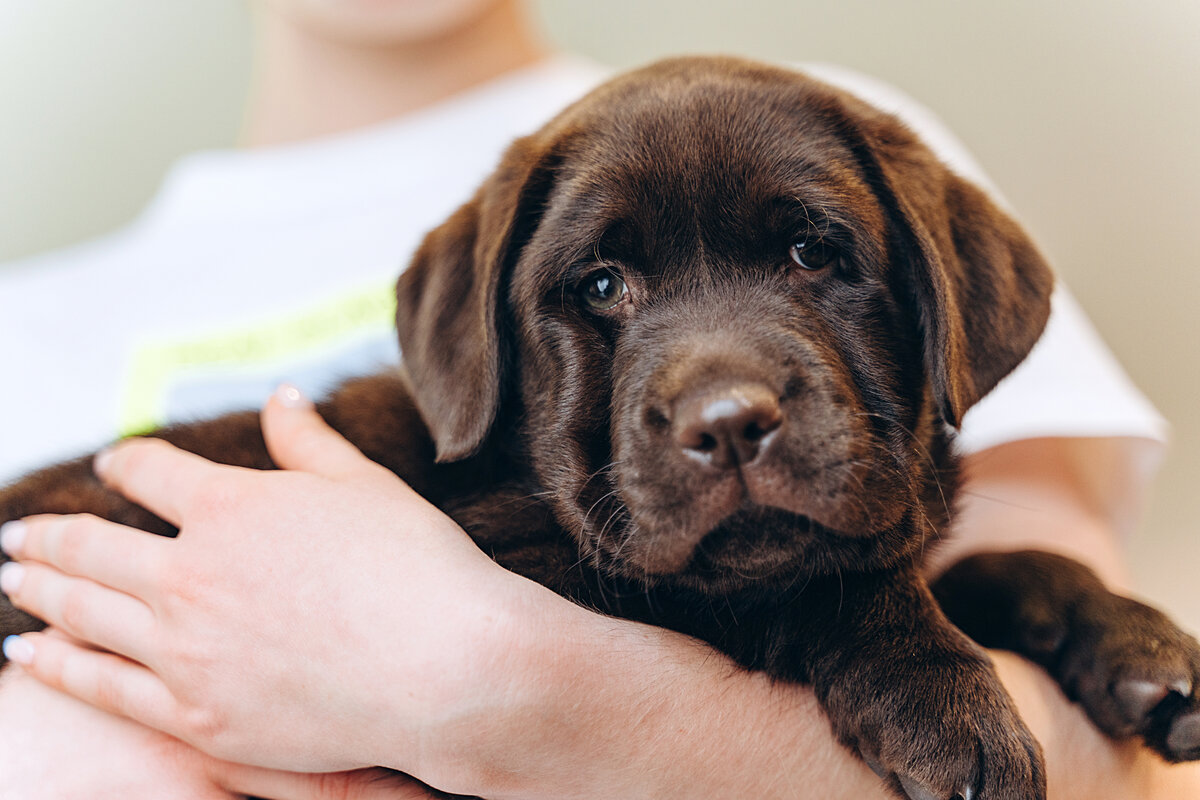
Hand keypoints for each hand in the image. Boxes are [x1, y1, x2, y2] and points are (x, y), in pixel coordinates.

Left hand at [0, 385, 562, 787]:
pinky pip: (103, 686)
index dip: (126, 463)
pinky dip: (58, 665)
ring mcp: (185, 649)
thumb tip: (279, 394)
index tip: (112, 465)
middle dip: (50, 534)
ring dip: (39, 590)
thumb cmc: (416, 567)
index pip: (150, 472)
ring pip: (82, 612)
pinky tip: (30, 654)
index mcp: (230, 506)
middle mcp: (191, 574)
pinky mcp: (196, 714)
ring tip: (12, 579)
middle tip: (18, 532)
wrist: (444, 668)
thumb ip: (307, 441)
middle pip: (93, 546)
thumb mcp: (363, 485)